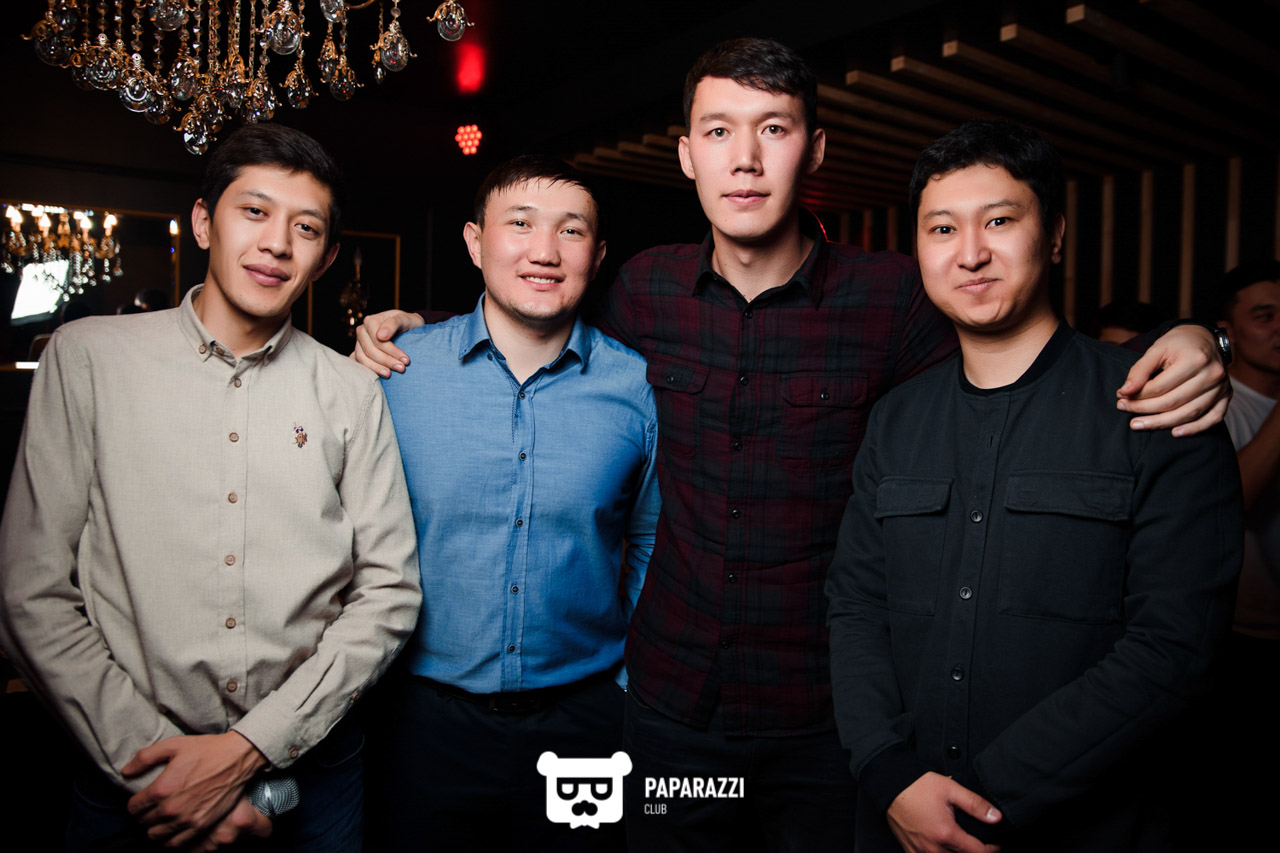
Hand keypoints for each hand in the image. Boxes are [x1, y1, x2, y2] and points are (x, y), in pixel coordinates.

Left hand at [123, 731, 267, 847]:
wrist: (237, 757)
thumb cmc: (206, 749)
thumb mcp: (173, 745)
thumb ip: (144, 758)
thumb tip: (125, 771)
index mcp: (161, 789)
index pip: (134, 808)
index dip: (134, 804)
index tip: (140, 800)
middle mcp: (172, 808)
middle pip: (144, 823)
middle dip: (144, 816)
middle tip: (151, 809)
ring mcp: (187, 819)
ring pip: (157, 836)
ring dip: (155, 829)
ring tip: (160, 821)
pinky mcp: (202, 825)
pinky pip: (177, 843)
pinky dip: (170, 840)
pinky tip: (172, 831)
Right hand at [350, 309, 423, 376]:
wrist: (407, 328)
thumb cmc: (406, 322)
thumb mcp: (404, 319)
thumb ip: (393, 324)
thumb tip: (380, 336)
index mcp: (371, 321)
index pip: (377, 340)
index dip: (391, 351)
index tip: (406, 360)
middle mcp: (362, 331)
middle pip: (370, 350)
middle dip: (386, 361)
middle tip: (402, 368)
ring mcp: (359, 343)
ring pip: (362, 358)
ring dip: (376, 368)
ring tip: (390, 374)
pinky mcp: (359, 353)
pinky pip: (359, 363)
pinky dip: (367, 370)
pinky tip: (378, 377)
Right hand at [886, 772, 1001, 852]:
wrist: (890, 786)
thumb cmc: (917, 786)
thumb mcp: (951, 789)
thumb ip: (976, 804)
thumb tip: (996, 818)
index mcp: (946, 834)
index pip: (978, 852)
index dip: (993, 850)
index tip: (997, 844)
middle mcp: (933, 848)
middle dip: (975, 851)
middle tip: (981, 843)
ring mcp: (921, 852)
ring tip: (964, 844)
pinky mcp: (911, 851)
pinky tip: (945, 846)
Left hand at [1116, 324, 1228, 436]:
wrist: (1204, 339)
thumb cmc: (1178, 344)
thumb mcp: (1157, 349)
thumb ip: (1140, 370)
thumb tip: (1125, 392)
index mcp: (1195, 359)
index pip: (1160, 386)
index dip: (1138, 395)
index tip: (1121, 398)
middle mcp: (1212, 374)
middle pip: (1173, 401)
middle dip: (1145, 410)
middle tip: (1125, 412)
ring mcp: (1222, 387)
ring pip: (1190, 413)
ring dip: (1162, 423)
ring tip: (1140, 425)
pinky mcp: (1226, 396)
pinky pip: (1212, 418)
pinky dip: (1195, 428)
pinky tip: (1175, 432)